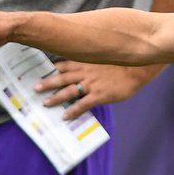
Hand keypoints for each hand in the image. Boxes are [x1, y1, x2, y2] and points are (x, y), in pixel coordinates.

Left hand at [35, 61, 152, 116]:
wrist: (137, 70)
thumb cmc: (124, 64)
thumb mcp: (105, 58)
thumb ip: (92, 62)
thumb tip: (85, 67)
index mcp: (85, 62)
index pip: (63, 64)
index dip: (50, 68)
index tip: (39, 71)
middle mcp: (85, 72)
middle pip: (61, 77)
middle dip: (47, 82)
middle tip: (36, 88)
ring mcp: (91, 84)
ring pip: (68, 90)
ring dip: (55, 97)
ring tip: (45, 103)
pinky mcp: (99, 95)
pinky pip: (82, 104)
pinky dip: (72, 110)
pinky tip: (65, 116)